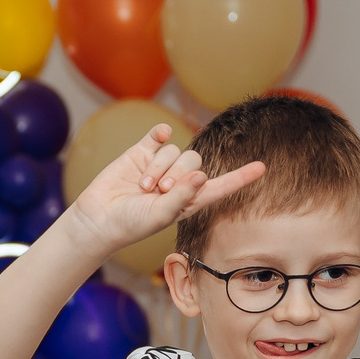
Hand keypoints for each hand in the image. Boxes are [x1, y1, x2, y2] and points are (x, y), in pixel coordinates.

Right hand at [67, 125, 265, 258]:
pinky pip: (158, 136)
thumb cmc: (131, 224)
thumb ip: (182, 197)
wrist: (98, 218)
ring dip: (158, 167)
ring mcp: (159, 165)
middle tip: (158, 191)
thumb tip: (201, 175)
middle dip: (177, 174)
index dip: (240, 177)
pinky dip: (159, 134)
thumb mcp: (160, 215)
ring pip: (174, 151)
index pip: (221, 186)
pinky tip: (156, 136)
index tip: (262, 168)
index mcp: (189, 200)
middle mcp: (178, 181)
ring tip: (142, 186)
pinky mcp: (141, 152)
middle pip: (194, 161)